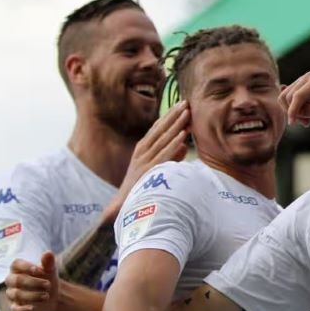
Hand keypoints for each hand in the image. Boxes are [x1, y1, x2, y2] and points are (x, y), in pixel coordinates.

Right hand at [5, 252, 57, 310]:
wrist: (53, 296)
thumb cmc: (48, 278)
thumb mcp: (50, 270)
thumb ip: (48, 262)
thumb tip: (48, 253)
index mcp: (18, 269)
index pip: (16, 264)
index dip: (27, 267)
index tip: (40, 270)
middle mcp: (12, 281)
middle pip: (16, 280)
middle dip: (33, 282)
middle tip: (48, 285)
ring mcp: (12, 295)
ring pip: (16, 294)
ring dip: (33, 295)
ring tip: (47, 296)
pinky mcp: (16, 307)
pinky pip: (15, 309)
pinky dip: (23, 309)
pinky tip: (33, 308)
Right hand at [103, 101, 190, 221]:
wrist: (122, 208)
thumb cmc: (141, 189)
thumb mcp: (157, 169)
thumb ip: (171, 157)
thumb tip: (185, 146)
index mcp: (142, 150)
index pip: (157, 129)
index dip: (169, 117)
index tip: (180, 105)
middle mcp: (142, 153)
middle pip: (160, 130)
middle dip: (173, 115)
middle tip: (186, 102)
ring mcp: (145, 161)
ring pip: (164, 139)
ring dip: (176, 125)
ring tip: (187, 112)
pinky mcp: (149, 171)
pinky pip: (164, 155)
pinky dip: (174, 144)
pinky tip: (183, 135)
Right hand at [279, 70, 309, 126]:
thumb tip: (299, 112)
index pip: (299, 96)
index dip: (293, 110)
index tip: (292, 123)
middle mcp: (307, 77)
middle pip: (289, 97)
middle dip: (295, 113)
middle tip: (307, 123)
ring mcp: (301, 79)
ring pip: (284, 96)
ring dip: (291, 111)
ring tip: (305, 120)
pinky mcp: (296, 84)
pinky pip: (284, 96)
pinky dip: (289, 107)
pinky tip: (299, 112)